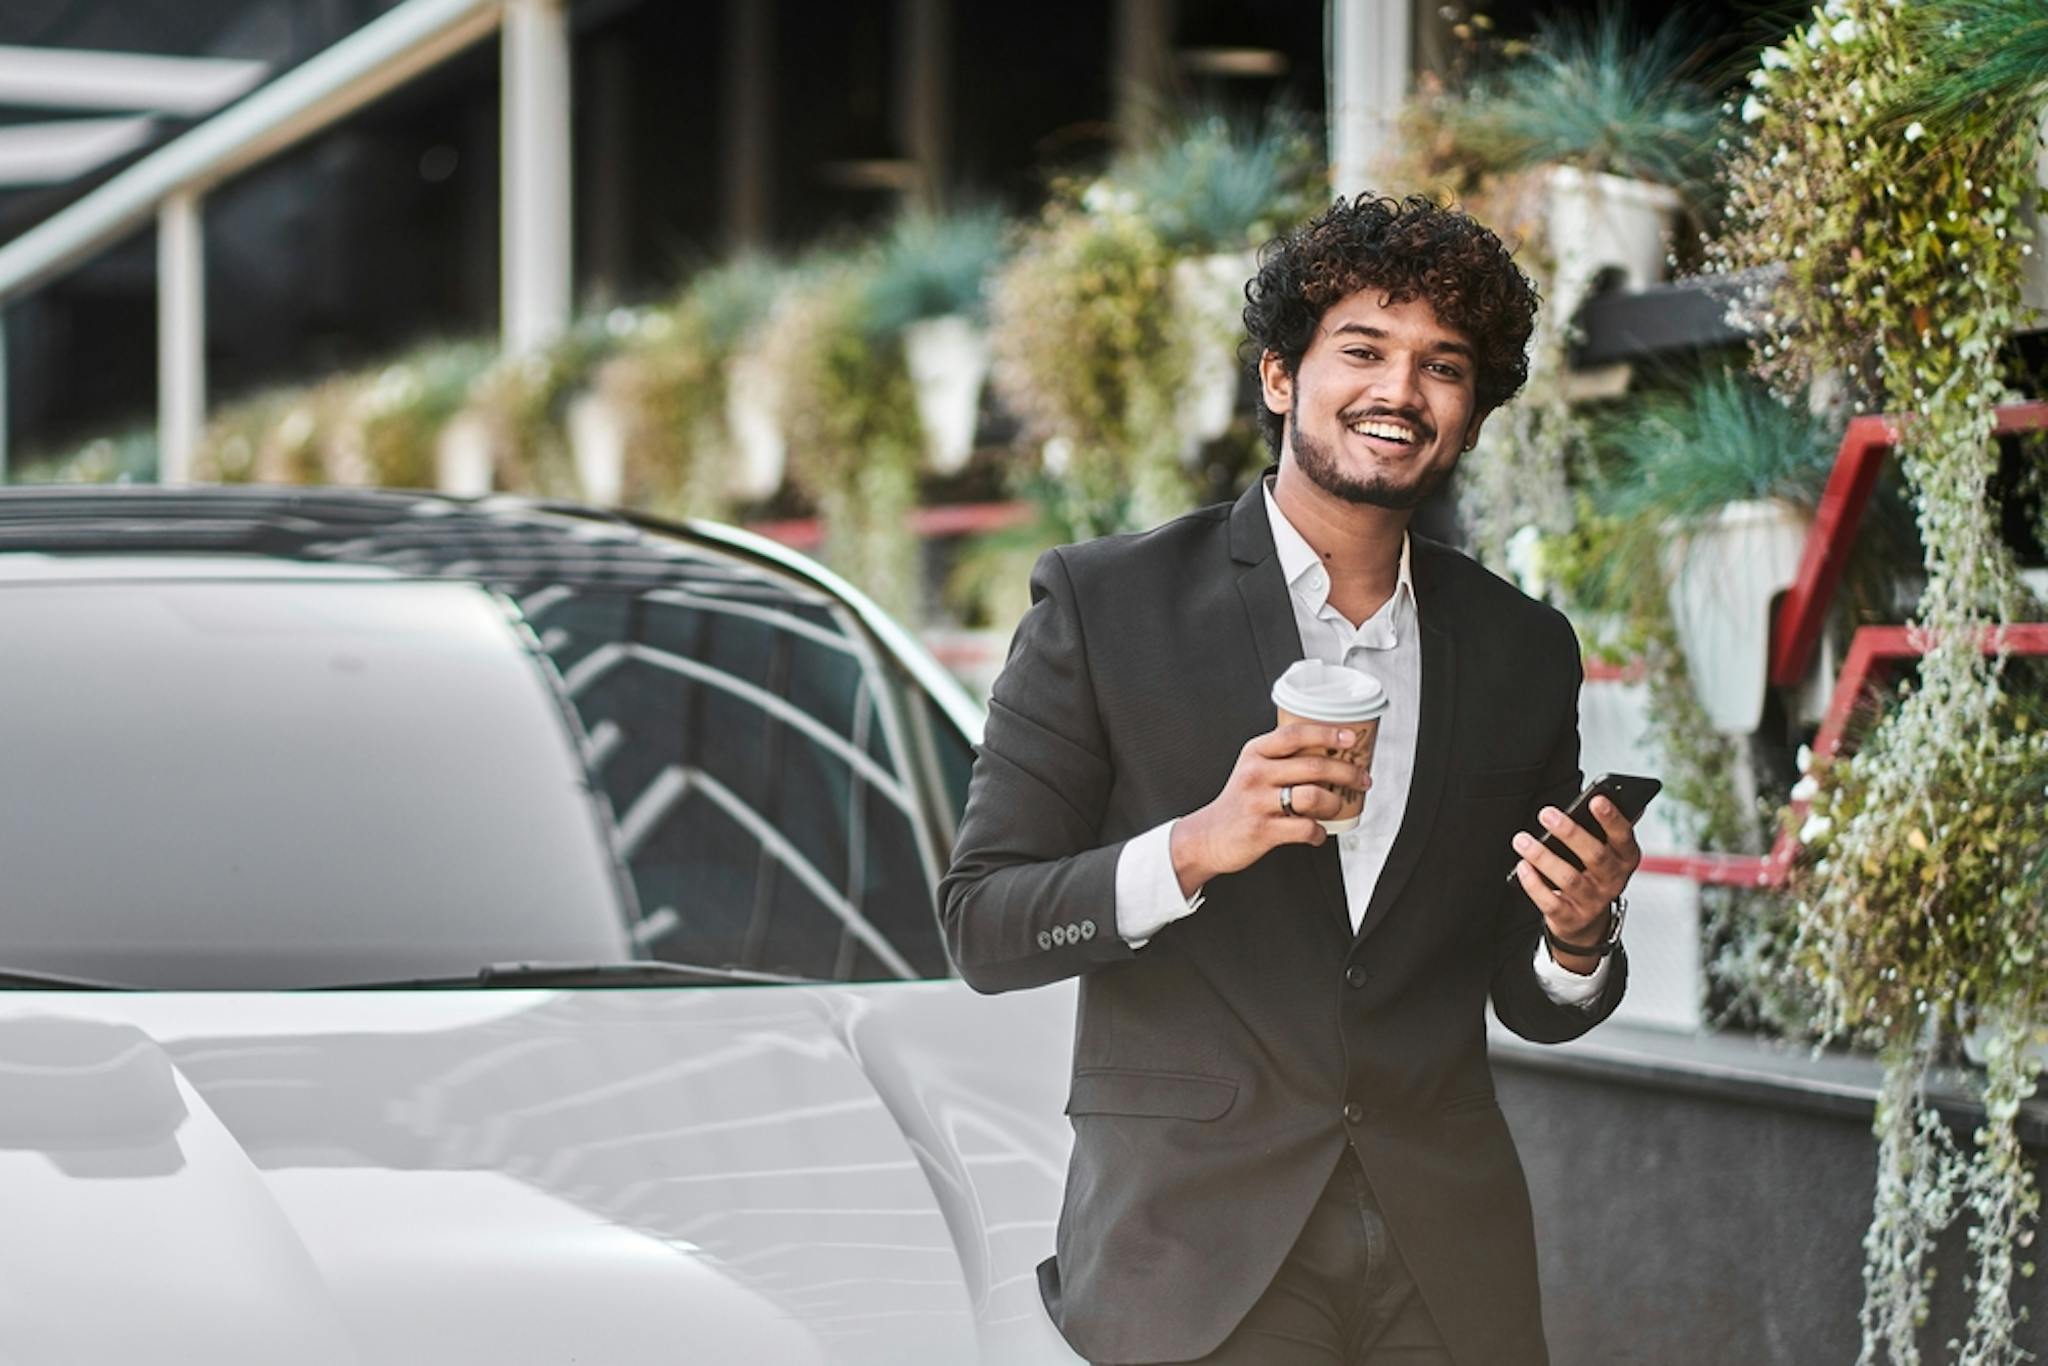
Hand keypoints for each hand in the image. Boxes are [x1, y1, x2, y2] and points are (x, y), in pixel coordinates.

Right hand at [1169, 723, 1369, 897]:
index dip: (1327, 733)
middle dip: (1347, 772)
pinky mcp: (1262, 830)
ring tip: (1338, 807)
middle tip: (1362, 778)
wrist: (1209, 836)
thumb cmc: (1240, 801)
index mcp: (1255, 752)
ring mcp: (1258, 802)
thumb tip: (1332, 752)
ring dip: (1335, 803)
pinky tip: (1318, 833)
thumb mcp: (1253, 769)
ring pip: (1313, 797)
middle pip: (1313, 765)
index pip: (1294, 735)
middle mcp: (1256, 773)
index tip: (1351, 737)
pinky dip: (1319, 833)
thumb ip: (1283, 759)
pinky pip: (1305, 828)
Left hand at [1509, 796, 1641, 974]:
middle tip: (1546, 814)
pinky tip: (1522, 866)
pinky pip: (1551, 902)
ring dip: (1543, 857)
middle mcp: (1613, 881)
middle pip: (1595, 856)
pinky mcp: (1571, 918)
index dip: (1611, 819)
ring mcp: (1593, 901)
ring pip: (1569, 878)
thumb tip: (1602, 796)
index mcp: (1625, 858)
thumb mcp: (1605, 850)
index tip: (1596, 799)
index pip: (1623, 836)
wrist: (1587, 920)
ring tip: (1522, 840)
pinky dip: (1534, 884)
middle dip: (1570, 833)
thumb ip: (1603, 827)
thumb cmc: (1592, 872)